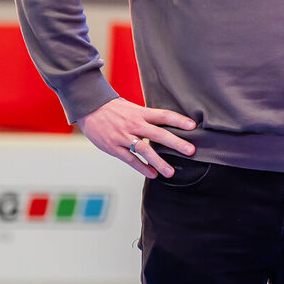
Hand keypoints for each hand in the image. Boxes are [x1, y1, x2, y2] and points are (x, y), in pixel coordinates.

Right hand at [77, 97, 195, 178]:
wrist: (89, 108)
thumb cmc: (114, 109)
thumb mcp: (133, 108)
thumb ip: (147, 117)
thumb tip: (167, 124)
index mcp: (141, 113)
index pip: (164, 115)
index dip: (179, 120)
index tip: (193, 127)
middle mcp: (134, 124)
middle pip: (159, 134)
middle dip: (176, 143)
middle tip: (191, 151)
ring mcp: (123, 136)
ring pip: (144, 150)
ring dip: (159, 162)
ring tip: (171, 172)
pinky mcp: (113, 147)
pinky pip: (130, 159)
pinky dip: (142, 168)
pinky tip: (153, 175)